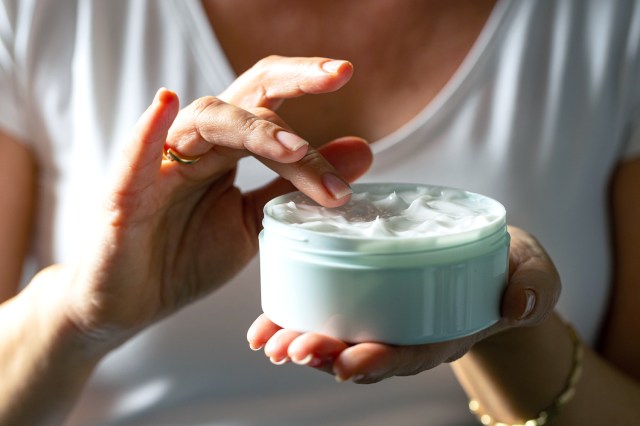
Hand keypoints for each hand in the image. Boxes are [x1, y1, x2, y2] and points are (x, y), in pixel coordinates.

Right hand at [54, 56, 371, 350]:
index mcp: (226, 151)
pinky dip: (150, 130)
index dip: (305, 84)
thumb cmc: (186, 256)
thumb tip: (363, 151)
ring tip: (295, 150)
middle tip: (336, 76)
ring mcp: (160, 166)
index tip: (346, 76)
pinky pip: (136, 157)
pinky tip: (167, 103)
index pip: (269, 104)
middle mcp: (197, 147)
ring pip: (205, 122)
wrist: (132, 303)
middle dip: (291, 81)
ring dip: (253, 130)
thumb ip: (297, 185)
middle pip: (243, 96)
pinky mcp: (125, 196)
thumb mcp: (257, 221)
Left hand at [247, 226, 560, 382]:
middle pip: (365, 352)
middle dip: (328, 355)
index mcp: (445, 331)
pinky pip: (331, 310)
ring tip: (270, 340)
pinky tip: (267, 323)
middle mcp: (409, 331)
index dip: (379, 362)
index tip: (346, 365)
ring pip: (340, 337)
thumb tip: (520, 301)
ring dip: (303, 340)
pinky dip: (297, 317)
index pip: (410, 353)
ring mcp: (386, 316)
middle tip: (293, 350)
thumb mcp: (533, 270)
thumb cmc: (511, 265)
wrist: (494, 259)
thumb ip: (533, 284)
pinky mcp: (368, 293)